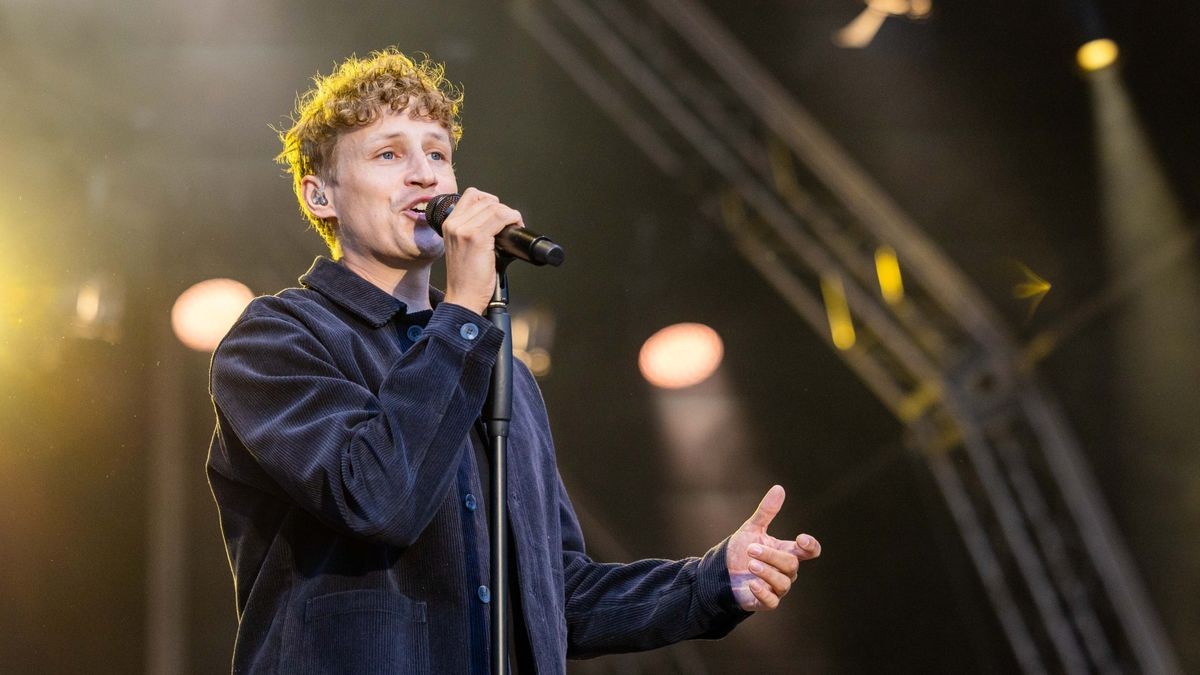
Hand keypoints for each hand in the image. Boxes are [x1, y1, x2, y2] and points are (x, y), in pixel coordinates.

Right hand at [441, 187, 523, 313]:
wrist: (463, 297)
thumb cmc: (466, 277)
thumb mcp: (462, 247)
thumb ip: (472, 230)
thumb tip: (496, 220)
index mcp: (449, 224)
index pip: (472, 195)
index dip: (490, 201)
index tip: (499, 215)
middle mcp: (454, 224)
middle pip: (485, 199)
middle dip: (502, 209)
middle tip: (510, 223)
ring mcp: (464, 229)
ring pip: (494, 206)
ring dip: (509, 214)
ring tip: (513, 227)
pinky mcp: (477, 237)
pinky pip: (501, 217)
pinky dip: (513, 219)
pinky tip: (515, 228)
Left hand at [726, 485, 820, 610]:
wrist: (722, 572)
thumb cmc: (741, 550)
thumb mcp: (752, 528)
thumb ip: (767, 511)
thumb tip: (779, 488)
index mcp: (787, 552)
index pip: (810, 551)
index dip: (810, 546)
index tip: (800, 539)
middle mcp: (786, 571)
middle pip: (791, 564)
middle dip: (771, 556)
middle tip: (750, 549)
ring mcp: (778, 587)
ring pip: (783, 582)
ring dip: (766, 572)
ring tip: (750, 565)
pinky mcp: (766, 601)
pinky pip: (772, 600)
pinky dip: (763, 592)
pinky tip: (751, 584)